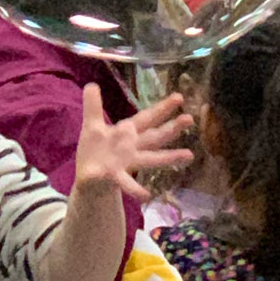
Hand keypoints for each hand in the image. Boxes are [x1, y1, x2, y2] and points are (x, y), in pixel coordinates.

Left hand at [73, 84, 189, 201]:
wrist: (89, 177)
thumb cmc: (95, 151)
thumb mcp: (92, 125)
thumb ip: (93, 106)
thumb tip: (91, 84)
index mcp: (127, 132)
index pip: (147, 118)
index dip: (162, 108)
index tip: (179, 97)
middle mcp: (133, 147)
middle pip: (155, 136)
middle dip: (172, 128)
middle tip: (190, 119)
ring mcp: (128, 163)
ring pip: (151, 159)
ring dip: (169, 157)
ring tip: (189, 155)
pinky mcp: (117, 178)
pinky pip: (128, 184)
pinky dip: (137, 189)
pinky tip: (147, 196)